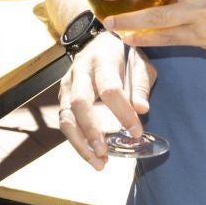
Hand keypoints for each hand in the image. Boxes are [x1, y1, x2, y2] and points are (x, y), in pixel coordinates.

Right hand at [58, 32, 154, 168]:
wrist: (98, 41)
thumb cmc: (123, 54)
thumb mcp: (139, 62)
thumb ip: (140, 84)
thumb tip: (142, 109)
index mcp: (102, 61)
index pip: (110, 89)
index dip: (122, 112)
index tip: (136, 132)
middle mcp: (80, 72)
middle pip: (79, 103)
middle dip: (91, 130)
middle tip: (105, 153)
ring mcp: (68, 84)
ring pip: (66, 116)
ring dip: (79, 143)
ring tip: (98, 163)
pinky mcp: (63, 96)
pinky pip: (65, 121)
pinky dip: (77, 141)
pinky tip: (91, 155)